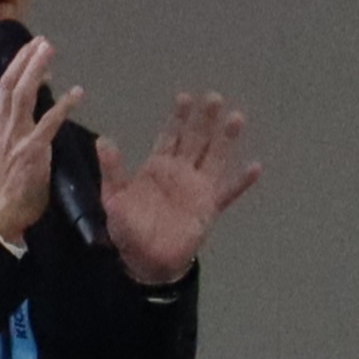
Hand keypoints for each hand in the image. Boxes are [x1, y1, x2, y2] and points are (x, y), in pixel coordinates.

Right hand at [0, 36, 83, 243]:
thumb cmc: (4, 185)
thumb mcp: (2, 150)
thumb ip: (13, 129)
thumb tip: (28, 109)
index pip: (3, 88)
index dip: (16, 66)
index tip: (29, 48)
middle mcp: (1, 127)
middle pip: (11, 84)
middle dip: (25, 60)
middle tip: (42, 41)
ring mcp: (15, 138)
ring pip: (24, 96)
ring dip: (37, 70)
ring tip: (50, 51)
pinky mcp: (30, 152)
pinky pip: (47, 124)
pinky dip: (62, 106)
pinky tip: (76, 93)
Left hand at [97, 93, 260, 284]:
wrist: (145, 261)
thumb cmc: (127, 230)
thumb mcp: (113, 198)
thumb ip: (112, 170)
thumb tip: (103, 139)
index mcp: (157, 167)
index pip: (170, 135)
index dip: (178, 117)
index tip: (185, 97)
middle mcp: (181, 172)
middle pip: (195, 140)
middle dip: (204, 119)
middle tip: (214, 97)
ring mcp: (197, 189)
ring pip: (215, 158)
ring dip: (225, 139)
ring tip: (236, 118)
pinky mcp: (209, 208)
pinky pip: (228, 192)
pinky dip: (241, 181)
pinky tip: (255, 167)